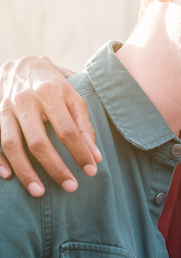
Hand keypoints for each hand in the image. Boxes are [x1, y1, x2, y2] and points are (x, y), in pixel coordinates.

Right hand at [0, 56, 100, 195]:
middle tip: (71, 187)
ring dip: (25, 171)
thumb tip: (95, 157)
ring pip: (12, 145)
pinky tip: (9, 177)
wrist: (21, 65)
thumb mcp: (74, 98)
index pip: (68, 130)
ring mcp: (5, 109)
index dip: (80, 152)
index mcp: (50, 94)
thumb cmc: (54, 85)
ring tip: (39, 192)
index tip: (91, 170)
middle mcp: (25, 101)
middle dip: (55, 167)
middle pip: (39, 141)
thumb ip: (84, 125)